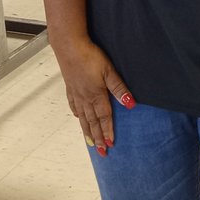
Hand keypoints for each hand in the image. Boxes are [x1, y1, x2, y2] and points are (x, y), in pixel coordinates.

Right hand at [56, 37, 133, 153]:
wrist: (69, 47)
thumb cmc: (90, 57)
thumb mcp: (109, 71)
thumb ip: (119, 88)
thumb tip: (130, 104)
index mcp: (96, 95)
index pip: (104, 118)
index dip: (108, 131)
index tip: (110, 144)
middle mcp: (85, 98)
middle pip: (92, 122)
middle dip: (98, 138)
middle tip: (102, 152)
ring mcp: (76, 93)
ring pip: (82, 117)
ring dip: (87, 131)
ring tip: (90, 142)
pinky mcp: (70, 87)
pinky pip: (74, 106)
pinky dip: (77, 114)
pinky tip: (78, 117)